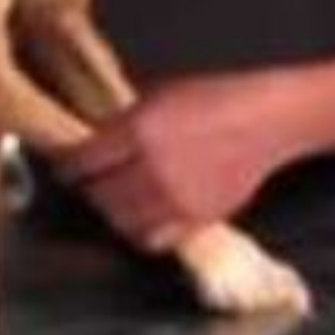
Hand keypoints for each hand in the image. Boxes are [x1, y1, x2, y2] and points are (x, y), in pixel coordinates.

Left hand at [52, 72, 297, 252]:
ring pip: (122, 222)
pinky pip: (154, 240)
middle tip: (93, 180)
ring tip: (119, 197)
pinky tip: (145, 215)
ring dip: (115, 211)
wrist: (267, 119)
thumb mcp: (159, 95)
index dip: (69, 165)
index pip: (84, 161)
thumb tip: (93, 143)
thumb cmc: (217, 99)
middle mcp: (154, 168)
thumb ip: (124, 123)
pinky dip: (143, 231)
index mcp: (141, 131)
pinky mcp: (198, 219)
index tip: (67, 165)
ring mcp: (177, 198)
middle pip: (99, 195)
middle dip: (92, 188)